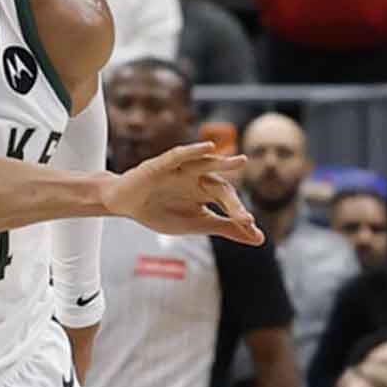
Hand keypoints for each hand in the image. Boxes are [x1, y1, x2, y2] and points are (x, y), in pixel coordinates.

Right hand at [102, 142, 263, 244]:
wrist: (126, 205)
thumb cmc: (160, 212)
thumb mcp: (195, 224)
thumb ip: (227, 228)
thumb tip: (260, 239)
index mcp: (206, 193)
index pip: (228, 202)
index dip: (238, 214)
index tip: (251, 229)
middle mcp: (198, 178)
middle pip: (220, 187)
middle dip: (232, 203)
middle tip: (245, 218)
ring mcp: (181, 170)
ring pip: (206, 164)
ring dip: (223, 162)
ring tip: (242, 161)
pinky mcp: (161, 164)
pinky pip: (180, 155)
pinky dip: (193, 150)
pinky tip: (209, 148)